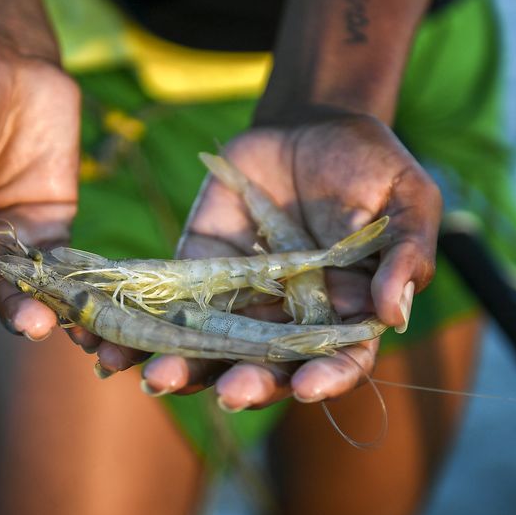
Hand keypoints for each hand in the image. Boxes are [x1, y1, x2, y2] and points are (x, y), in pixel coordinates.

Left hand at [141, 111, 440, 408]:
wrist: (310, 125)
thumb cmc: (372, 165)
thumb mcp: (407, 200)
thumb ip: (406, 255)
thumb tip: (393, 315)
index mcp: (343, 315)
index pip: (338, 362)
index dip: (323, 379)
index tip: (304, 388)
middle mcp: (288, 319)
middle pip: (266, 366)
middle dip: (244, 382)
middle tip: (223, 390)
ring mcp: (239, 299)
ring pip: (209, 348)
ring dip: (182, 367)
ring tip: (153, 376)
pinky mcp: (196, 271)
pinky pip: (166, 305)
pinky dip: (138, 325)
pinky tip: (108, 340)